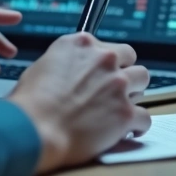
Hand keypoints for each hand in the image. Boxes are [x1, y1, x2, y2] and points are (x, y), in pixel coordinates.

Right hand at [8, 32, 150, 173]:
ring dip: (134, 93)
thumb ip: (67, 63)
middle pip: (130, 58)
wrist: (34, 130)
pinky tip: (130, 131)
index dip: (106, 62)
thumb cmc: (30, 105)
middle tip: (113, 89)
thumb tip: (73, 73)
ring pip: (142, 80)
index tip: (103, 73)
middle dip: (123, 72)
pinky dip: (138, 125)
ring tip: (121, 107)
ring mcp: (118, 84)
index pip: (107, 46)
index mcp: (82, 44)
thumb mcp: (41, 67)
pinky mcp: (126, 112)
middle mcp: (104, 59)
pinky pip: (145, 116)